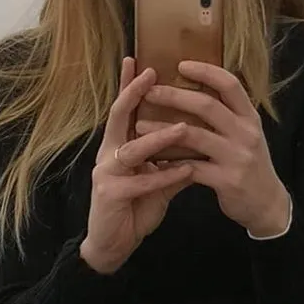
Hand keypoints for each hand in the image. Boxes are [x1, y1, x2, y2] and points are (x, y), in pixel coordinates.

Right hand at [80, 58, 193, 274]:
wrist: (113, 245)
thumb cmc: (134, 207)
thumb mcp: (157, 178)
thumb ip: (173, 158)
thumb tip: (198, 139)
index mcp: (119, 145)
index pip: (124, 108)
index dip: (129, 84)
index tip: (137, 59)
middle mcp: (109, 153)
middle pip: (119, 116)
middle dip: (134, 93)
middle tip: (152, 74)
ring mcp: (106, 173)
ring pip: (133, 149)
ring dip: (160, 138)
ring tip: (184, 128)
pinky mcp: (110, 195)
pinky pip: (140, 182)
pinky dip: (163, 176)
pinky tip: (185, 171)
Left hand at [137, 62, 290, 237]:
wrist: (267, 204)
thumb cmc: (250, 163)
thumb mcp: (246, 133)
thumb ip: (227, 114)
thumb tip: (196, 87)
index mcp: (250, 116)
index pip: (230, 84)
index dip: (206, 71)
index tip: (181, 64)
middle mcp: (246, 133)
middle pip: (207, 106)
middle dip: (175, 96)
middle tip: (150, 91)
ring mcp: (237, 157)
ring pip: (194, 136)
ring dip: (163, 129)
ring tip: (141, 124)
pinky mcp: (227, 181)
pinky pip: (191, 168)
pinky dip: (170, 162)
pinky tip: (154, 159)